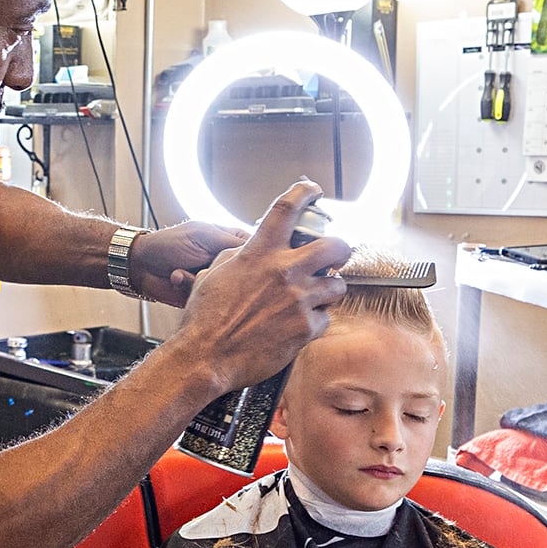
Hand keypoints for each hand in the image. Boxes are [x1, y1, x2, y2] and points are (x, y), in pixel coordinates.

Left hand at [124, 217, 249, 306]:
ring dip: (203, 281)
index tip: (255, 264)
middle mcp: (226, 264)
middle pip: (247, 275)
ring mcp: (216, 283)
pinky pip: (209, 302)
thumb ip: (232, 243)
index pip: (259, 250)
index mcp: (230, 242)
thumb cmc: (167, 243)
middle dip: (228, 275)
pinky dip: (191, 290)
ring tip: (183, 270)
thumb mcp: (203, 235)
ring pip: (229, 291)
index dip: (259, 259)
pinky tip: (177, 278)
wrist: (139, 265)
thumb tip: (261, 247)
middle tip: (209, 267)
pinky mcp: (204, 300)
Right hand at [169, 183, 349, 393]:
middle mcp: (284, 272)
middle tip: (337, 255)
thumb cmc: (205, 319)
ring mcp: (298, 300)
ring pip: (337, 285)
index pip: (287, 209)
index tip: (312, 190)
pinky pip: (325, 319)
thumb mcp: (213, 274)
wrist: (206, 357)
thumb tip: (249, 248)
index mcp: (259, 253)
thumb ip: (238, 256)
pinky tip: (298, 326)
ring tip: (316, 298)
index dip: (304, 192)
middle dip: (341, 248)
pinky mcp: (305, 328)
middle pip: (334, 245)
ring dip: (329, 290)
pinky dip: (315, 322)